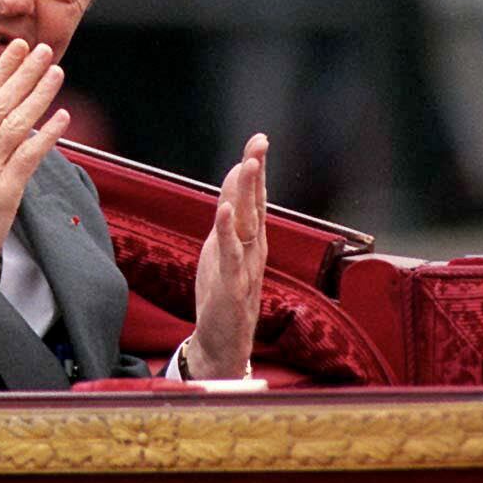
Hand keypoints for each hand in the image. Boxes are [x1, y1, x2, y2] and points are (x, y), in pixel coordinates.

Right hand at [0, 40, 68, 332]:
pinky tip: (61, 118)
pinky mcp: (2, 193)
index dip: (1, 70)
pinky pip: (27, 157)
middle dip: (23, 73)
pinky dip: (45, 135)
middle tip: (44, 49)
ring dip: (38, 95)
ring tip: (56, 73)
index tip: (19, 48)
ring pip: (14, 124)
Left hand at [185, 134, 270, 379]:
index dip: (256, 168)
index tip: (258, 139)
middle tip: (260, 141)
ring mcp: (245, 266)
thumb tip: (235, 186)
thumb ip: (230, 219)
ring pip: (248, 223)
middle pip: (256, 203)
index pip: (255, 197)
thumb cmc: (224, 293)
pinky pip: (231, 255)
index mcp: (251, 239)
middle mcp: (253, 248)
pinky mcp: (233, 286)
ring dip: (249, 193)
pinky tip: (226, 210)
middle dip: (257, 171)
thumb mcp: (223, 249)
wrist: (223, 343)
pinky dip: (228, 231)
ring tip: (248, 164)